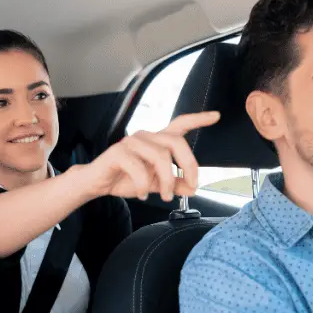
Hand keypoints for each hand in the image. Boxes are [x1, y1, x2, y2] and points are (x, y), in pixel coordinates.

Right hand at [79, 111, 219, 201]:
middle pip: (176, 142)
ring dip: (167, 181)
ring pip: (160, 157)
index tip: (216, 116)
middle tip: (192, 187)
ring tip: (164, 196)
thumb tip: (193, 188)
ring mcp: (132, 142)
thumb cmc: (125, 178)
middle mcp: (146, 137)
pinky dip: (144, 185)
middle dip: (189, 166)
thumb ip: (175, 184)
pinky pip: (139, 168)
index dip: (198, 119)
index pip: (180, 124)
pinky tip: (142, 194)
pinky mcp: (118, 152)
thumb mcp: (155, 184)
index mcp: (157, 141)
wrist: (97, 183)